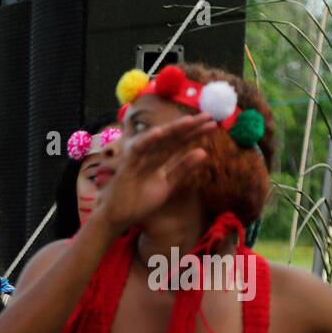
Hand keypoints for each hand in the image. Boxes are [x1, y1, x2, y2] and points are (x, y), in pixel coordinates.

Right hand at [94, 112, 215, 232]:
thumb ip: (183, 169)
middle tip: (208, 116)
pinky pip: (137, 150)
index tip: (212, 125)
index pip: (179, 142)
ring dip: (172, 130)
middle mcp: (150, 154)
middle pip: (172, 137)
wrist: (119, 216)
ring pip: (157, 140)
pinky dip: (147, 141)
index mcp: (160, 158)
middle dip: (189, 127)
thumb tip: (204, 152)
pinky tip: (160, 132)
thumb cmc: (141, 201)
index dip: (195, 133)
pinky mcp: (127, 165)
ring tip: (190, 121)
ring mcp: (139, 158)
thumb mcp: (168, 185)